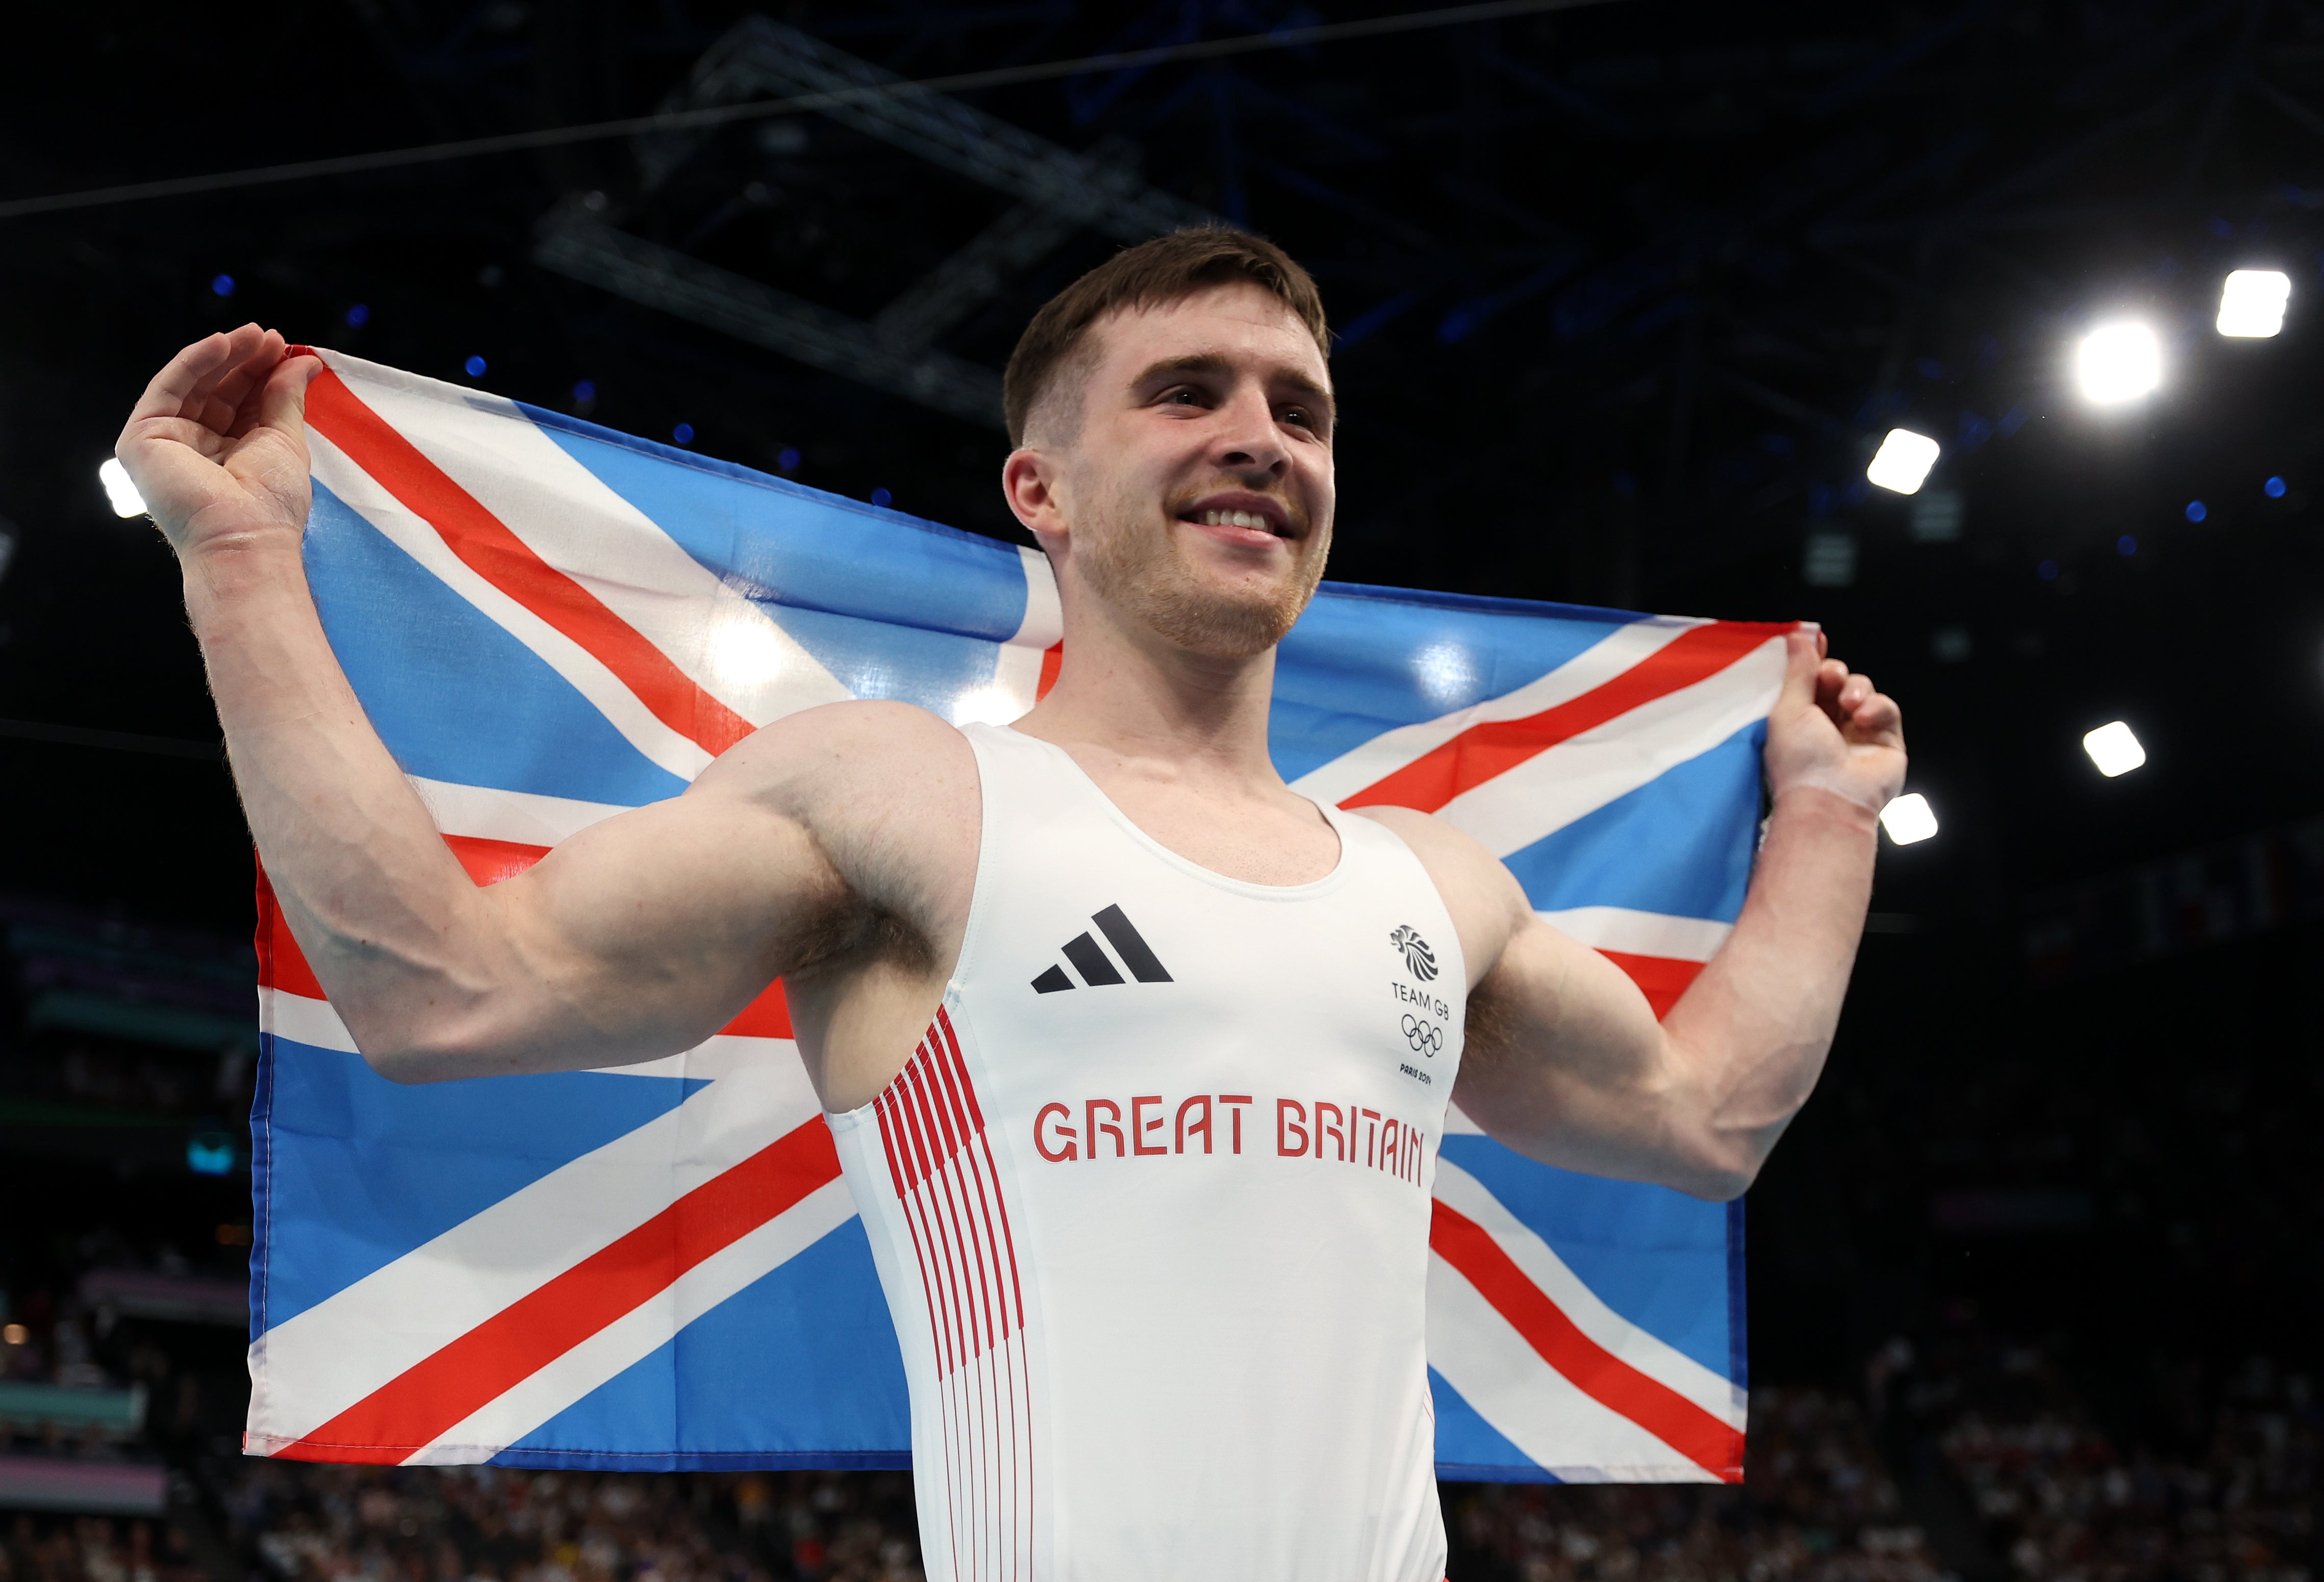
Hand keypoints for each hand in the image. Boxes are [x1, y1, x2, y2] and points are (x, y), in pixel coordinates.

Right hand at [114, 324, 322, 560]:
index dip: (261, 373)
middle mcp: (196, 448)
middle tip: (270, 337)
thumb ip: (286, 396)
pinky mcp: (141, 439)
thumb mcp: (284, 438)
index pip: (242, 401)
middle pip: (217, 390)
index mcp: (229, 454)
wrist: (243, 536)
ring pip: (193, 385)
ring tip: (255, 335)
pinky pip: (167, 389)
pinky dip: (193, 363)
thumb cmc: (271, 501)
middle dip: (244, 361)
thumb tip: (303, 361)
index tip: (284, 348)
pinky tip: (221, 343)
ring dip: (222, 356)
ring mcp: (167, 443)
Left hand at [1762, 627, 1905, 814]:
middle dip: (1834, 673)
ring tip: (1849, 704)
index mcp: (1799, 718)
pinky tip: (1864, 718)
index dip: (1814, 659)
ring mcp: (1858, 732)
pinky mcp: (1886, 739)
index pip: (1810, 680)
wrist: (1830, 798)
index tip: (1815, 637)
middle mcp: (1828, 725)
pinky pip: (1888, 708)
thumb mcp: (1788, 708)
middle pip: (1837, 680)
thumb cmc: (1799, 758)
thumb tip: (1797, 635)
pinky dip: (1877, 707)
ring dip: (1856, 689)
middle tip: (1830, 678)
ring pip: (1863, 689)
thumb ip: (1798, 671)